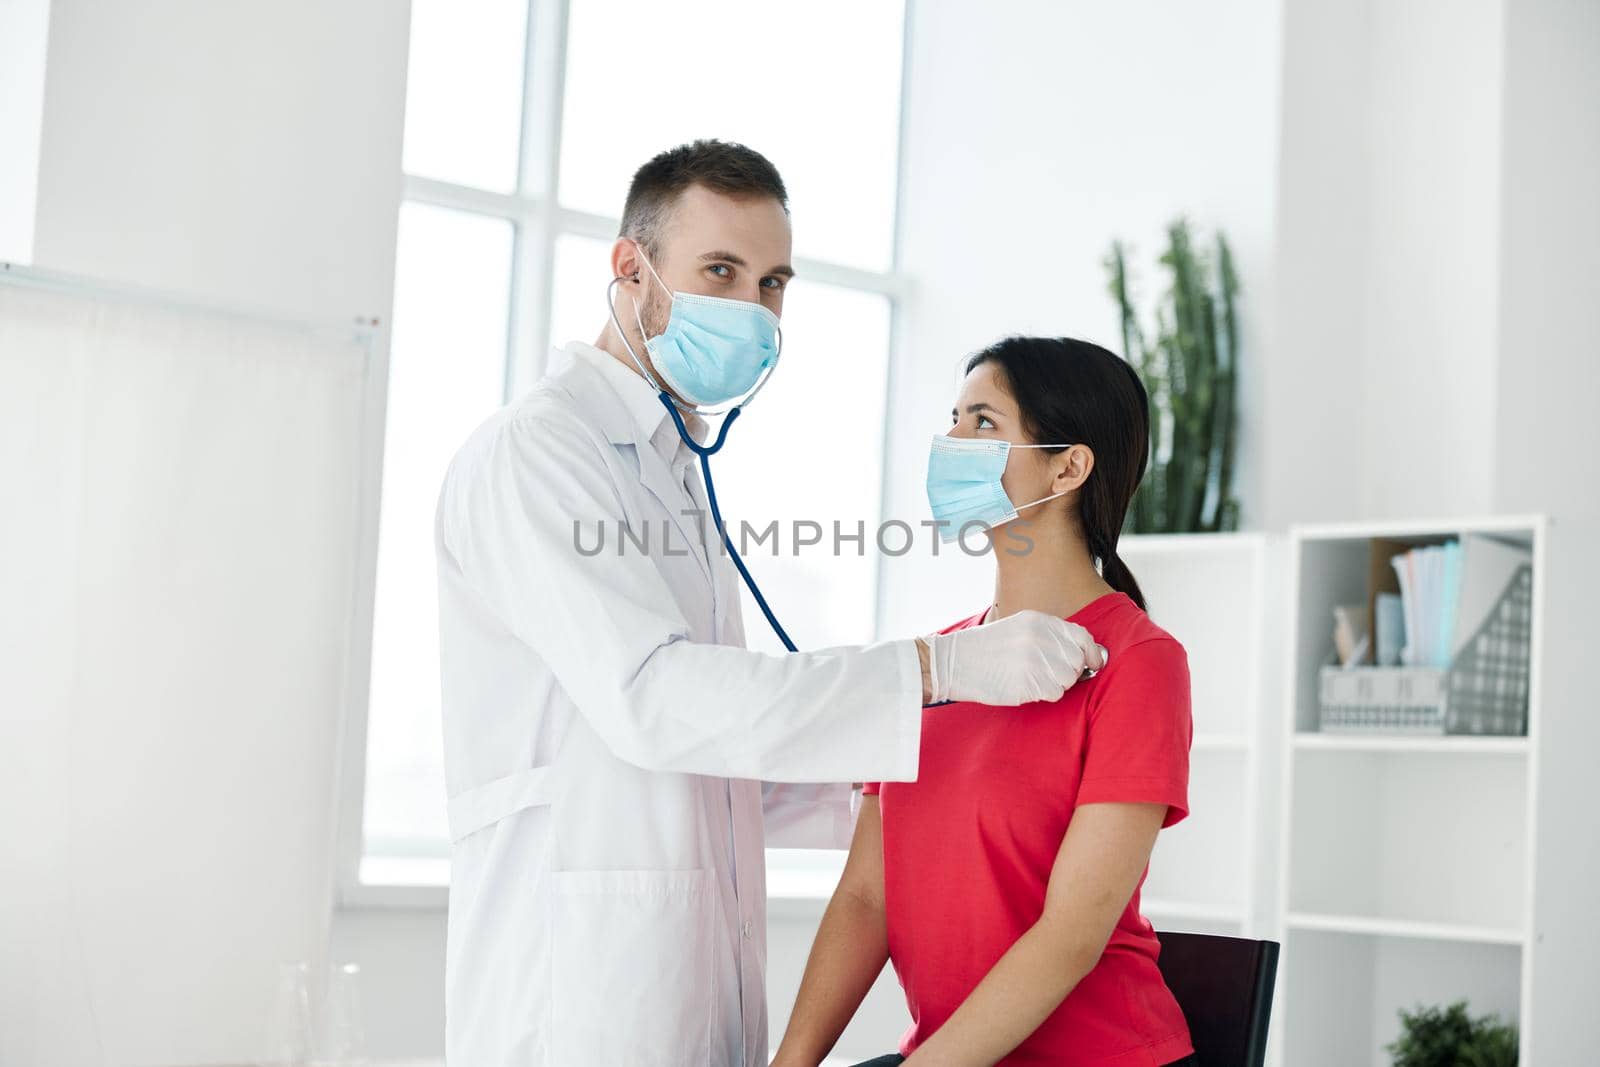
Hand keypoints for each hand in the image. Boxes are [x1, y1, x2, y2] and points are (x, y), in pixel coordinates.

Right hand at [921, 609, 1106, 705]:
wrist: (955, 662)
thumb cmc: (987, 648)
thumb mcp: (1019, 627)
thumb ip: (1049, 635)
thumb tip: (1082, 653)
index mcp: (1038, 621)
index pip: (1081, 636)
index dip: (1092, 652)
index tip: (1093, 663)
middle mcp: (1038, 638)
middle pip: (1076, 661)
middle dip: (1070, 672)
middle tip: (1051, 675)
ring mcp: (1033, 660)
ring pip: (1068, 679)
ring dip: (1057, 684)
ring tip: (1034, 680)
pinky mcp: (1026, 682)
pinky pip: (1054, 693)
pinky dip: (1045, 694)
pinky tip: (1027, 687)